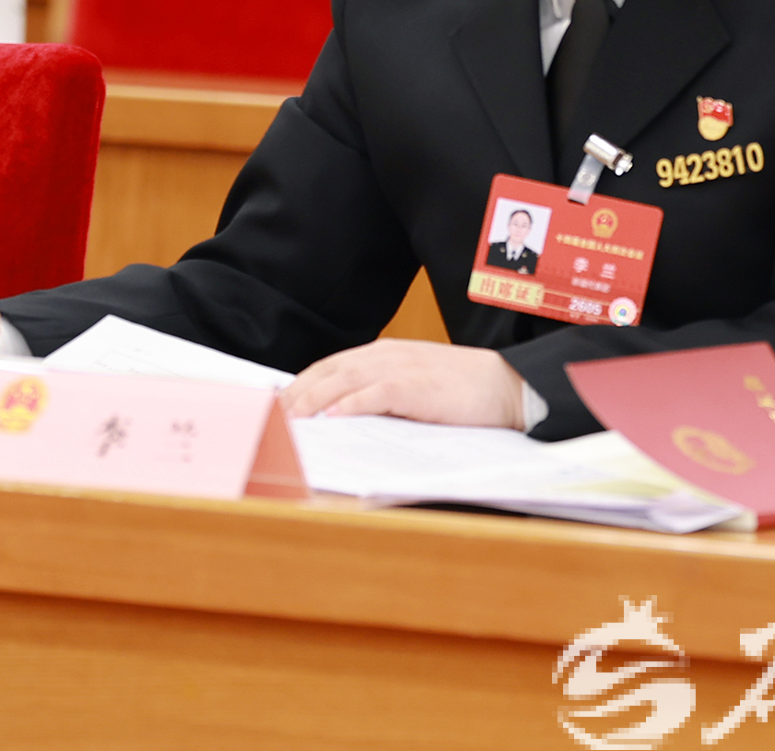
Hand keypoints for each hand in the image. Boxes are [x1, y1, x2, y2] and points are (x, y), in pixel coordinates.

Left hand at [281, 339, 530, 428]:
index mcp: (381, 355)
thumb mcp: (413, 385)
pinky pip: (374, 394)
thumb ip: (379, 393)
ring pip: (342, 381)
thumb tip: (341, 417)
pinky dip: (349, 405)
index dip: (299, 385)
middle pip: (326, 372)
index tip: (276, 404)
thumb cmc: (460, 390)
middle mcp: (384, 356)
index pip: (328, 368)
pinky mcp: (414, 387)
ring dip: (311, 400)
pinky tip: (331, 418)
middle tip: (269, 415)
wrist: (505, 384)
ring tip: (288, 419)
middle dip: (295, 394)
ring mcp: (398, 369)